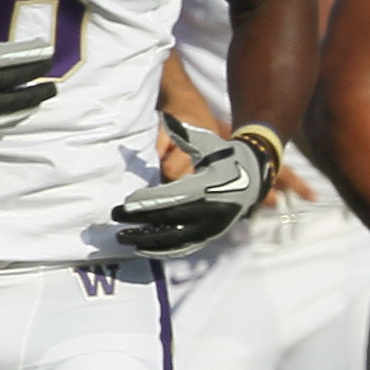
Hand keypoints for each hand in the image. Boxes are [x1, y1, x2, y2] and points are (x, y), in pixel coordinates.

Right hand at [0, 0, 56, 139]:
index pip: (13, 58)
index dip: (34, 54)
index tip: (48, 50)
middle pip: (18, 81)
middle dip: (38, 75)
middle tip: (53, 71)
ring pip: (16, 103)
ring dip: (35, 96)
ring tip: (49, 91)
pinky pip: (4, 118)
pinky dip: (19, 112)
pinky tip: (30, 107)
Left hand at [111, 115, 279, 255]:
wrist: (253, 177)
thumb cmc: (224, 156)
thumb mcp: (207, 143)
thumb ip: (185, 135)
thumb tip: (166, 119)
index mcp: (208, 187)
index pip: (172, 197)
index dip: (147, 202)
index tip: (125, 204)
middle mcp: (211, 210)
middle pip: (169, 218)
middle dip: (140, 219)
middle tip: (115, 217)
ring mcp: (212, 226)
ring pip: (175, 237)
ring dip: (147, 239)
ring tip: (124, 238)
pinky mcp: (211, 235)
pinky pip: (184, 246)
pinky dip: (163, 249)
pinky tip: (143, 248)